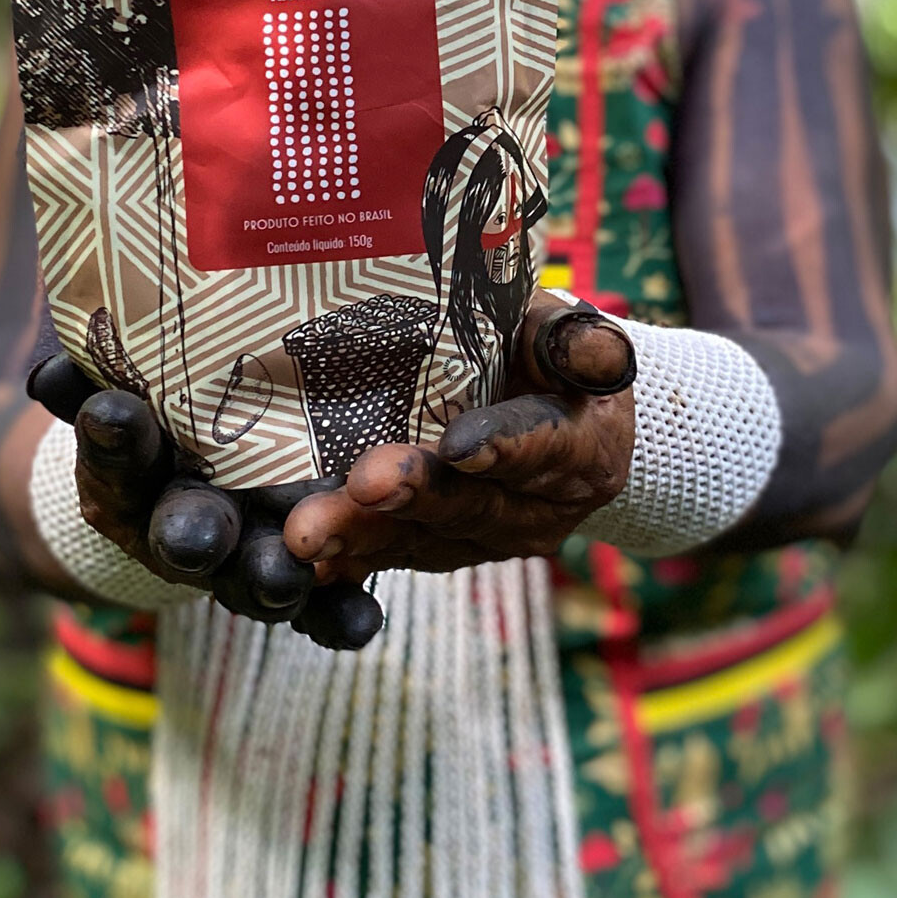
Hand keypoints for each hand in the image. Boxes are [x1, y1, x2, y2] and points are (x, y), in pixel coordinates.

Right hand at [28, 354, 377, 646]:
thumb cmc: (165, 430)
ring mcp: (249, 558)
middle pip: (190, 532)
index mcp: (134, 483)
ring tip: (283, 578)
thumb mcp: (127, 404)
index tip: (112, 412)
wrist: (213, 482)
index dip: (114, 439)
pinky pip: (324, 605)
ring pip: (257, 573)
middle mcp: (192, 530)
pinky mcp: (313, 576)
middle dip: (194, 534)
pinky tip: (362, 624)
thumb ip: (90, 388)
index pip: (119, 458)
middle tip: (197, 536)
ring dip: (270, 578)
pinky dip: (338, 617)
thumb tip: (50, 374)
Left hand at [283, 292, 636, 577]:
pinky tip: (307, 564)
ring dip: (365, 536)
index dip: (502, 447)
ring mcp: (488, 539)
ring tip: (311, 534)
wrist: (554, 419)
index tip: (458, 446)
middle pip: (473, 505)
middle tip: (364, 484)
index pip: (545, 448)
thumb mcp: (573, 333)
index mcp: (584, 451)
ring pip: (425, 540)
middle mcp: (539, 511)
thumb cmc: (551, 358)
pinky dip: (349, 562)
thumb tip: (590, 347)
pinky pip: (395, 559)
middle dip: (415, 495)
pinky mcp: (442, 550)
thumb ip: (573, 340)